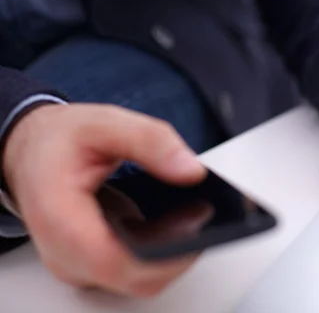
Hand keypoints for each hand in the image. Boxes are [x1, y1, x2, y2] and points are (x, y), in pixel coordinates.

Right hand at [2, 103, 205, 296]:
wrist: (32, 152)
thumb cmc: (59, 141)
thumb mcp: (105, 123)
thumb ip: (150, 140)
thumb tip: (191, 170)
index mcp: (60, 216)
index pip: (114, 261)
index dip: (164, 254)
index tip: (197, 227)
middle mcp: (65, 252)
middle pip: (134, 277)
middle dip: (177, 251)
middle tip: (202, 212)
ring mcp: (78, 263)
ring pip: (138, 279)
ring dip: (172, 252)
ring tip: (194, 212)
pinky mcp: (92, 263)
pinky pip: (134, 270)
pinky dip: (161, 251)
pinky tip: (178, 222)